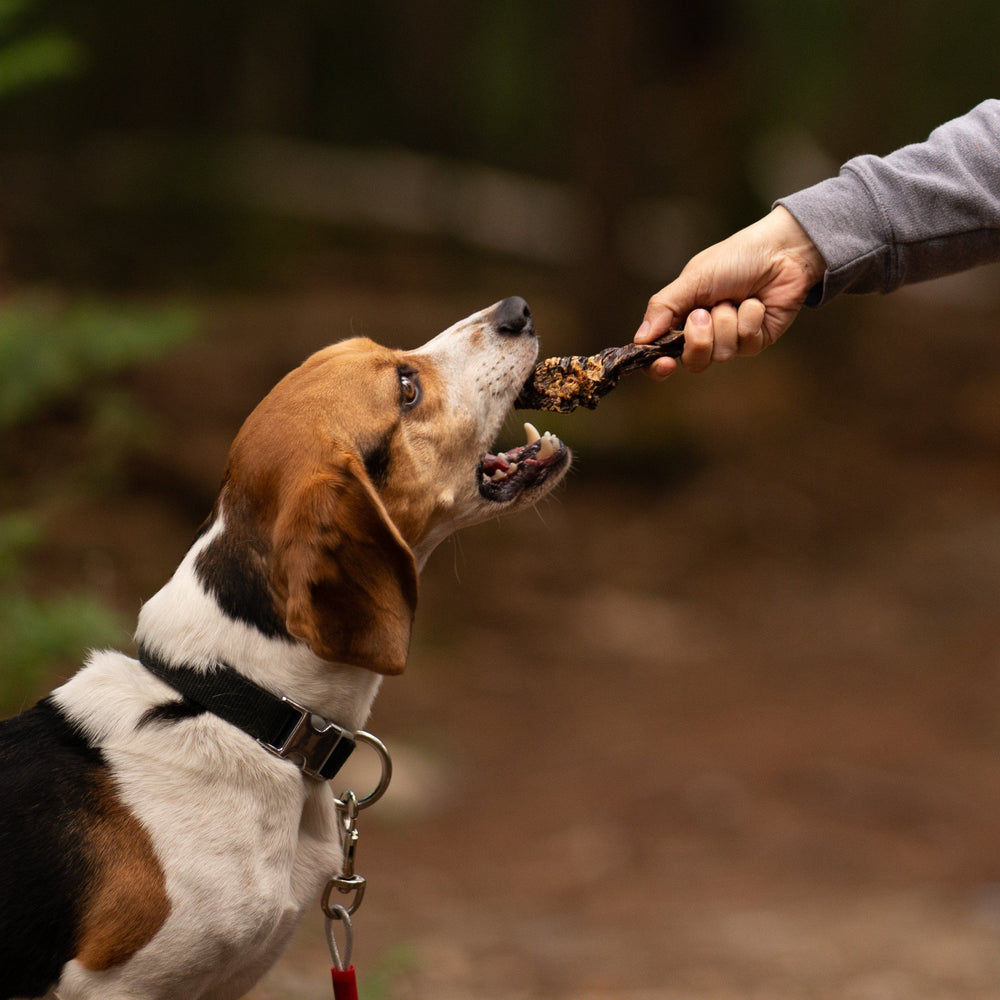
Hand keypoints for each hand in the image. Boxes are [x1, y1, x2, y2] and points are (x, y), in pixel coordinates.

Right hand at [634, 206, 825, 377]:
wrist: (781, 250)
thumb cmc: (735, 258)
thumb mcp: (693, 279)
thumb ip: (664, 308)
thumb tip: (640, 339)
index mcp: (682, 317)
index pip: (661, 353)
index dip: (659, 366)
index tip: (664, 363)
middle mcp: (705, 333)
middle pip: (693, 362)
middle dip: (700, 339)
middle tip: (705, 312)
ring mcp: (731, 339)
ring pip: (721, 354)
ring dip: (727, 322)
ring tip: (735, 299)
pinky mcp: (756, 341)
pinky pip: (746, 345)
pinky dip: (749, 319)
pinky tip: (756, 303)